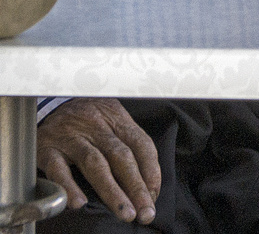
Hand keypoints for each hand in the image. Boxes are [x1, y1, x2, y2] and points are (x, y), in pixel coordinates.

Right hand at [37, 98, 160, 224]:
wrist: (48, 103)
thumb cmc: (85, 119)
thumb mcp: (109, 120)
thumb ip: (124, 144)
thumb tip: (147, 183)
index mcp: (116, 118)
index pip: (140, 143)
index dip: (151, 170)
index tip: (154, 195)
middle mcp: (96, 126)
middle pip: (121, 157)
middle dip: (136, 187)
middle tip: (145, 212)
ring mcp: (71, 137)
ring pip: (95, 164)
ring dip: (112, 191)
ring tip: (124, 212)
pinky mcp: (47, 148)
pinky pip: (59, 169)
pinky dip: (70, 187)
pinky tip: (79, 204)